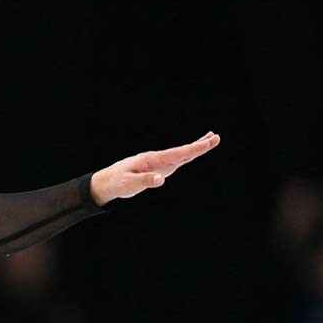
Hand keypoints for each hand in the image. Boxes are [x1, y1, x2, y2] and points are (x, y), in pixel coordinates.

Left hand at [90, 131, 220, 204]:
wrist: (107, 181)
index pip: (177, 154)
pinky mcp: (157, 168)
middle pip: (182, 152)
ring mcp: (158, 163)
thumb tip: (161, 179)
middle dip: (199, 145)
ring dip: (195, 147)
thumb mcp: (129, 184)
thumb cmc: (117, 183)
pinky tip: (192, 152)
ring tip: (210, 139)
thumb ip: (145, 181)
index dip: (193, 149)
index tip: (208, 142)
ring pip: (180, 154)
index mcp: (152, 160)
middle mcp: (157, 159)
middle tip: (216, 137)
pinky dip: (186, 155)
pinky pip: (175, 161)